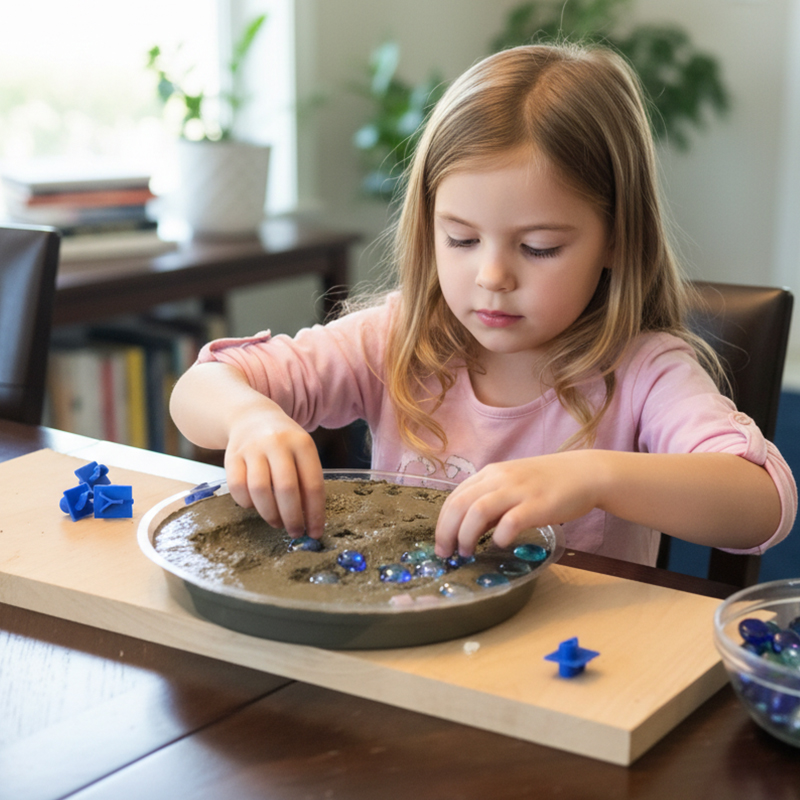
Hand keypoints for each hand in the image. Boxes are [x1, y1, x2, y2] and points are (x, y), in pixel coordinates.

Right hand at [223, 404, 324, 537]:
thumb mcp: (301, 452)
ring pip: (260, 490)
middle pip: (286, 489)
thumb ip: (306, 480)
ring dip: (270, 514)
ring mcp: (252, 448)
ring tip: (277, 522)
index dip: (315, 513)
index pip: (312, 484)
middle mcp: (277, 443)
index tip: (315, 533)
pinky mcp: (232, 456)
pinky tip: (255, 506)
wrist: (251, 417)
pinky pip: (237, 487)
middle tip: (295, 532)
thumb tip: (310, 519)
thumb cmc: (283, 443)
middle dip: (292, 517)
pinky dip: (247, 503)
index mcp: (302, 443)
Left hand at [434, 452, 601, 556]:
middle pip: (460, 504)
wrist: (585, 473)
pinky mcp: (538, 505)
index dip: (442, 522)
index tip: (441, 543)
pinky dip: (499, 536)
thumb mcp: (512, 485)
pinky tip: (500, 544)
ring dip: (466, 535)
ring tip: (466, 552)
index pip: (455, 497)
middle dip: (446, 532)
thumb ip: (491, 502)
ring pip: (478, 511)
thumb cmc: (547, 482)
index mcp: (491, 473)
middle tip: (446, 553)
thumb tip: (469, 529)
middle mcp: (500, 478)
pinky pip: (510, 521)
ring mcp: (519, 490)